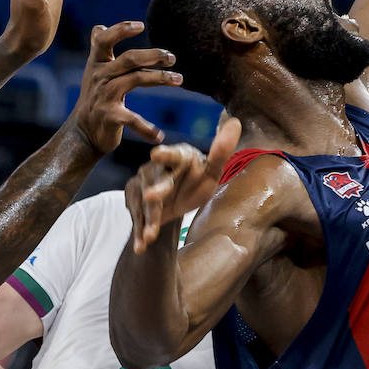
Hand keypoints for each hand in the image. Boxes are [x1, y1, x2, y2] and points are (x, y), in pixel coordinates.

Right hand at [70, 22, 181, 153]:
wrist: (82, 132)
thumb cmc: (93, 98)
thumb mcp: (93, 72)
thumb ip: (99, 49)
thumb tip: (100, 26)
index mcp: (97, 64)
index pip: (104, 41)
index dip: (121, 30)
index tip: (141, 25)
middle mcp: (100, 77)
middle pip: (129, 59)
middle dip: (153, 55)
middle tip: (172, 58)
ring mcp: (104, 96)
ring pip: (135, 79)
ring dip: (161, 78)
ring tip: (179, 79)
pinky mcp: (110, 117)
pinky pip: (132, 119)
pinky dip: (146, 128)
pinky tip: (158, 134)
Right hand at [126, 117, 241, 252]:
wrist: (176, 201)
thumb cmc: (197, 182)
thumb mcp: (212, 173)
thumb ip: (221, 152)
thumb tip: (235, 122)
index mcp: (178, 156)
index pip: (173, 154)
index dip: (166, 154)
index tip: (157, 154)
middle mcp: (156, 167)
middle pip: (155, 180)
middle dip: (154, 191)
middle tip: (151, 198)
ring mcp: (141, 183)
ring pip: (144, 202)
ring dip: (146, 219)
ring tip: (150, 236)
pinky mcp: (133, 199)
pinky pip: (136, 217)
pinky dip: (138, 232)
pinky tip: (140, 246)